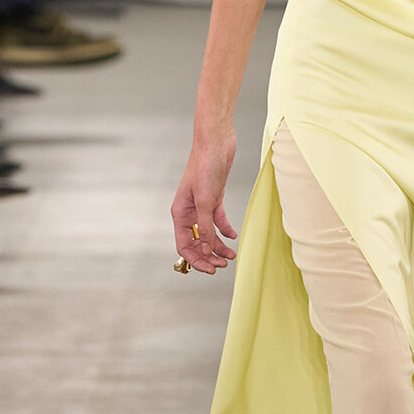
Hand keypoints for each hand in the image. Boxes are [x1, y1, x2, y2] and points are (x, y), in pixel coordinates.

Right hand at [172, 135, 238, 273]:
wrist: (216, 143)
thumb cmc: (205, 166)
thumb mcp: (206, 201)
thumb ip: (206, 227)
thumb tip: (206, 250)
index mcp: (180, 213)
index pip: (184, 245)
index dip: (196, 260)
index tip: (210, 269)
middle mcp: (189, 212)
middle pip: (196, 243)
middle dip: (208, 256)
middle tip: (223, 265)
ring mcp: (202, 206)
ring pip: (208, 234)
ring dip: (218, 246)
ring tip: (231, 256)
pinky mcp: (214, 199)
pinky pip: (218, 221)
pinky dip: (225, 230)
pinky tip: (233, 237)